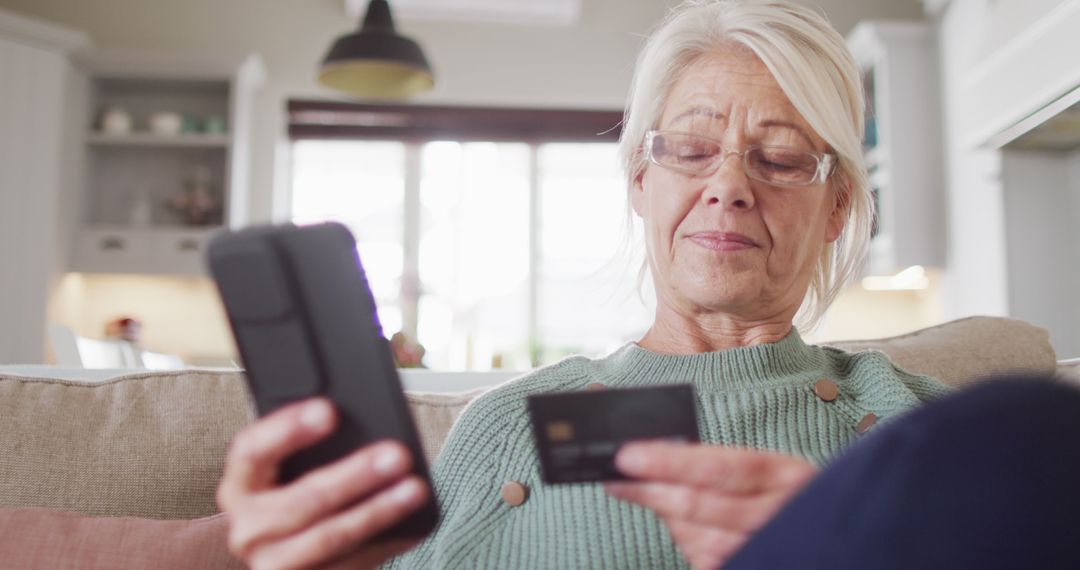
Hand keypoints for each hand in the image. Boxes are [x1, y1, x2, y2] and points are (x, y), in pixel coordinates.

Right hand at [217, 398, 429, 569]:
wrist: (284, 555)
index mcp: (241, 486)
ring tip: (414, 488)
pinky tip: (412, 527)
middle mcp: (249, 528)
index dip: (287, 429)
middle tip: (397, 454)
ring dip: (377, 511)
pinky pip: (348, 566)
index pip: (252, 451)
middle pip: (303, 499)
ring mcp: (274, 564)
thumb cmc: (294, 495)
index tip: (328, 410)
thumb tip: (366, 422)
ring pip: (329, 537)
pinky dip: (384, 545)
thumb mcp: (288, 469)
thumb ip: (312, 447)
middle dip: (354, 475)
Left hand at [603, 441, 815, 569]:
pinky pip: (707, 561)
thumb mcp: (773, 470)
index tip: (627, 455)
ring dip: (668, 518)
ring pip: (699, 538)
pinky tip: (681, 528)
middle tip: (617, 480)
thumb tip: (661, 455)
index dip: (668, 461)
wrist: (844, 538)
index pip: (718, 465)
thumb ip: (726, 465)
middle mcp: (782, 514)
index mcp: (786, 475)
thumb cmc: (793, 497)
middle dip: (650, 491)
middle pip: (701, 504)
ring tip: (651, 498)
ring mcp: (772, 550)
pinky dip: (686, 543)